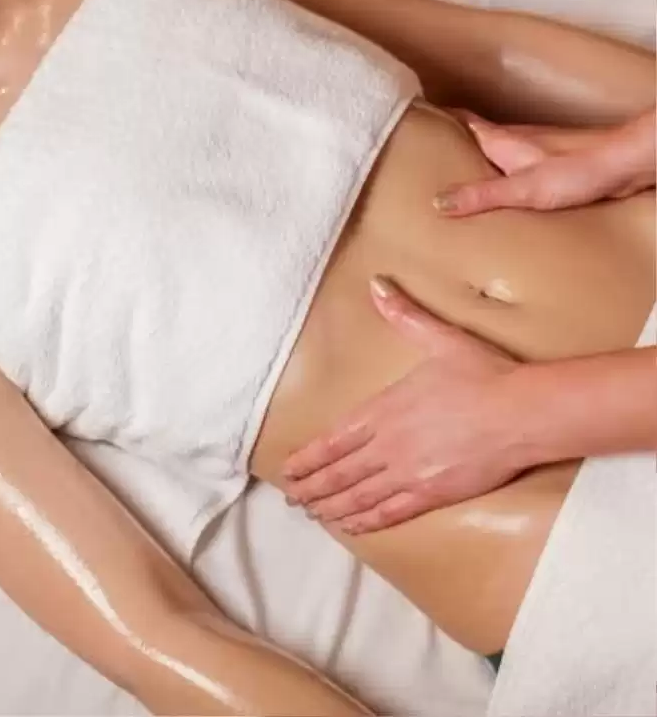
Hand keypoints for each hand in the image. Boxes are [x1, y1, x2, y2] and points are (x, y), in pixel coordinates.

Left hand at [281, 277, 527, 533]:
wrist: (524, 412)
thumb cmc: (483, 374)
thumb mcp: (440, 339)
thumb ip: (404, 315)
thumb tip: (378, 284)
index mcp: (384, 409)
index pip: (333, 439)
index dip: (307, 457)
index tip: (287, 469)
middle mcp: (389, 444)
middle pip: (340, 472)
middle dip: (311, 487)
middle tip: (290, 499)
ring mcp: (409, 472)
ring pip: (360, 495)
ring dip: (332, 506)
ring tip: (311, 514)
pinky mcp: (434, 493)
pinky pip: (392, 512)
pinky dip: (367, 520)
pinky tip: (352, 526)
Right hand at [433, 106, 655, 216]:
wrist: (626, 164)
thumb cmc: (579, 169)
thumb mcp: (523, 188)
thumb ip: (481, 195)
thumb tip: (438, 203)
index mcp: (499, 140)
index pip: (459, 119)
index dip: (434, 116)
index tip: (409, 119)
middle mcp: (513, 140)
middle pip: (471, 135)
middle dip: (447, 143)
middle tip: (420, 155)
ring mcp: (532, 152)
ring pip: (491, 152)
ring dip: (472, 160)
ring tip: (450, 177)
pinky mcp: (549, 166)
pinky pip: (511, 168)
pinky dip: (496, 175)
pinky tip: (496, 194)